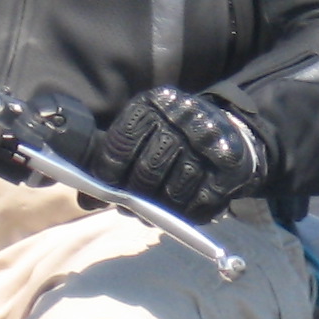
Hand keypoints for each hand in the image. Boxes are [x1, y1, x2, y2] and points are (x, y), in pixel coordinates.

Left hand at [83, 87, 270, 222]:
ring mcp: (210, 140)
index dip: (108, 171)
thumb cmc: (174, 138)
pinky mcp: (231, 165)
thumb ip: (116, 159)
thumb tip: (86, 200)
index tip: (102, 191)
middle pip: (149, 168)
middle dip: (135, 196)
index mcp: (156, 103)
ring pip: (175, 190)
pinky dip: (186, 215)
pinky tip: (179, 214)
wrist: (232, 134)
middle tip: (129, 210)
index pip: (123, 140)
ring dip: (161, 210)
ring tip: (153, 215)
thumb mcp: (146, 133)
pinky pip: (201, 202)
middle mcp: (183, 117)